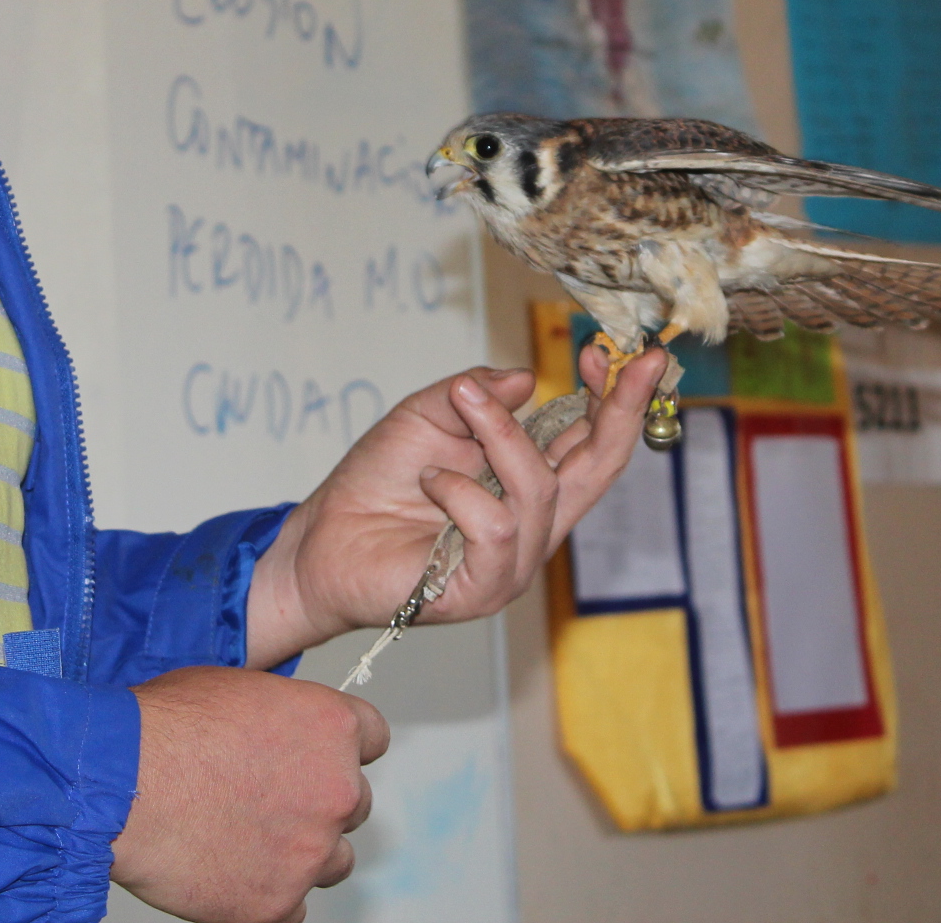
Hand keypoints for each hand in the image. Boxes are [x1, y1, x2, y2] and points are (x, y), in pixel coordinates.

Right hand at [110, 666, 387, 922]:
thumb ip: (282, 713)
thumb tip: (283, 728)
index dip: (342, 749)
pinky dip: (268, 896)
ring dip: (302, 853)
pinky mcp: (277, 904)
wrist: (120, 786)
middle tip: (268, 802)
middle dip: (318, 802)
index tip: (318, 758)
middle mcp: (336, 789)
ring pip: (333, 861)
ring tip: (247, 840)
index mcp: (332, 727)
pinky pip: (293, 908)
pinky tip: (232, 873)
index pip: (373, 739)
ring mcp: (310, 852)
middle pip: (354, 802)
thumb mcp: (238, 688)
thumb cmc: (164, 729)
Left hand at [243, 344, 670, 665]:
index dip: (611, 398)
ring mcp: (514, 560)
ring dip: (498, 440)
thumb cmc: (374, 484)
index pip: (591, 442)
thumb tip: (528, 378)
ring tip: (454, 424)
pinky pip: (496, 529)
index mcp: (527, 483)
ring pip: (538, 489)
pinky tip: (431, 483)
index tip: (608, 353)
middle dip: (616, 410)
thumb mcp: (426, 416)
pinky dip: (461, 494)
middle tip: (619, 361)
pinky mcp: (484, 587)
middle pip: (599, 468)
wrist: (321, 539)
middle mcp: (534, 523)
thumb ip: (475, 394)